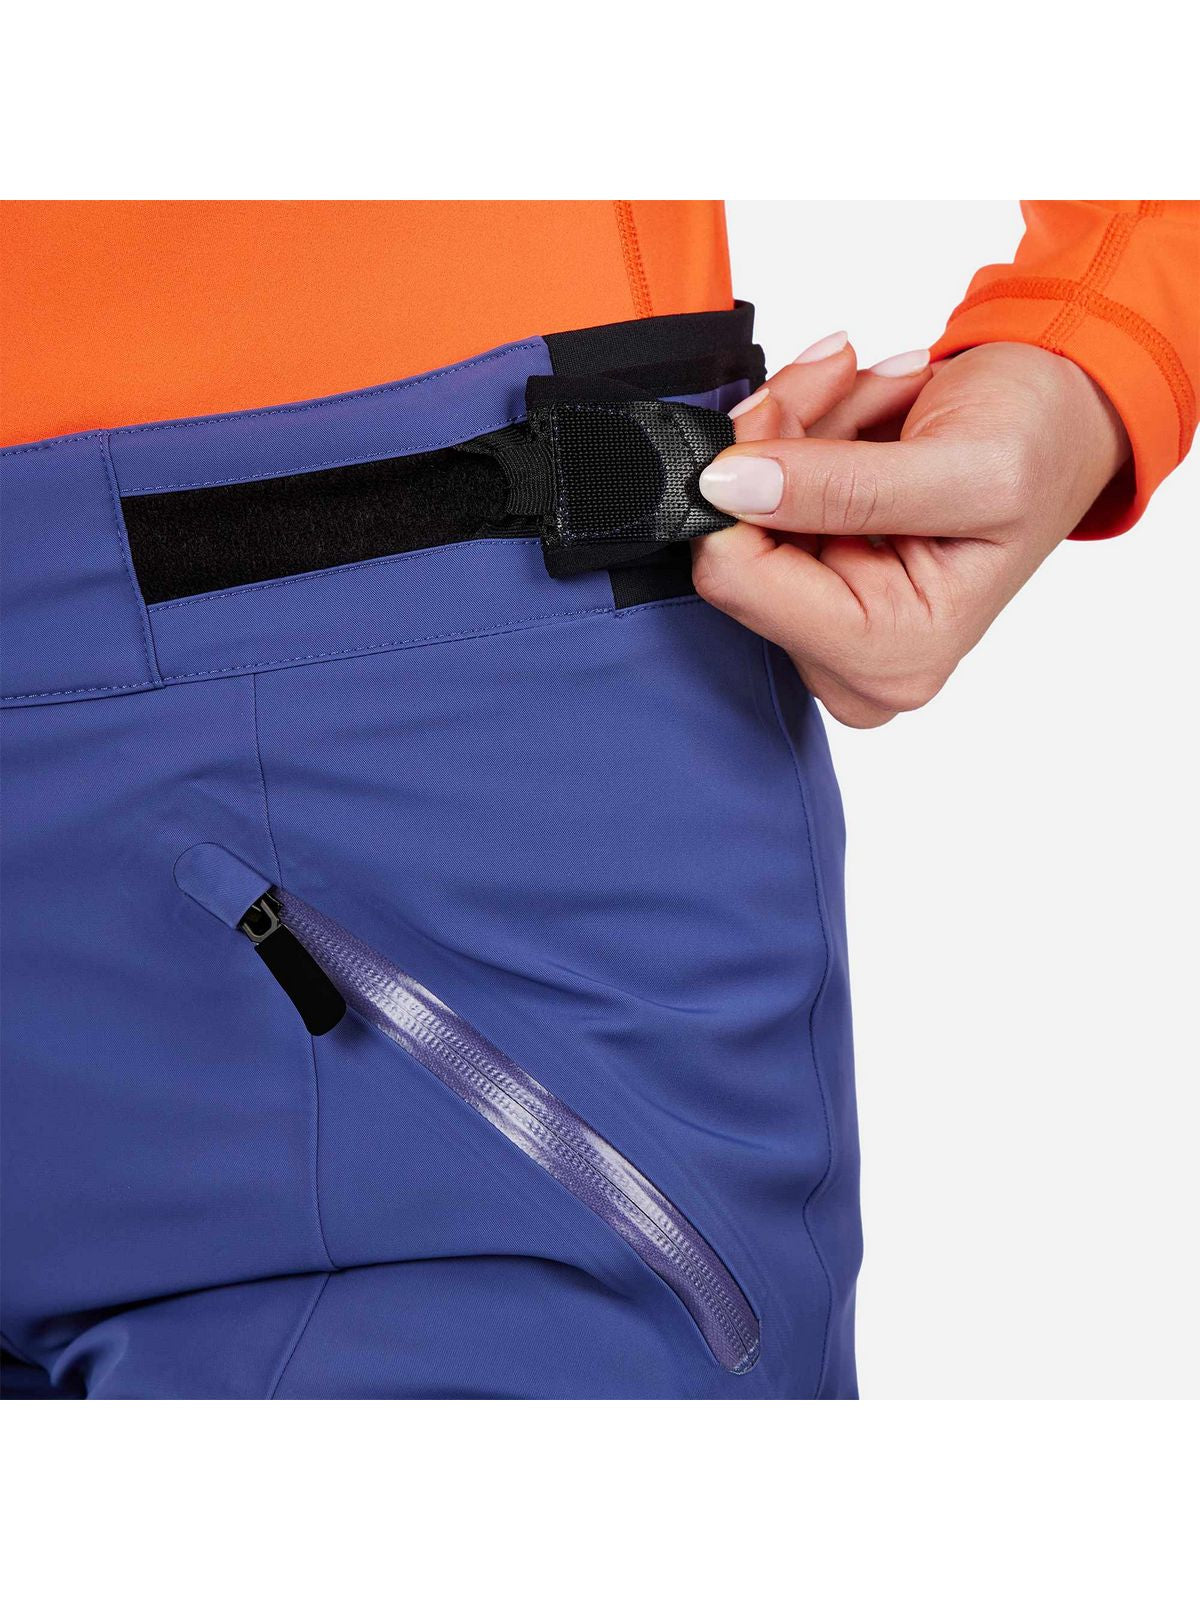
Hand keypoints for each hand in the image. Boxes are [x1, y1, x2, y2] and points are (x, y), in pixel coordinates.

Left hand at [692, 334, 1129, 727]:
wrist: (1067, 417)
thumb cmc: (1042, 445)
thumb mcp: (964, 463)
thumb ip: (844, 487)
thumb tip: (727, 490)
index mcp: (892, 654)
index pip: (739, 580)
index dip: (740, 482)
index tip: (781, 405)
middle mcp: (852, 660)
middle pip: (734, 545)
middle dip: (780, 441)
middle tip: (843, 377)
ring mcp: (826, 625)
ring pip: (740, 511)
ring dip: (799, 424)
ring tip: (880, 390)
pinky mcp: (811, 584)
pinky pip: (758, 499)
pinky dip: (802, 434)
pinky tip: (863, 410)